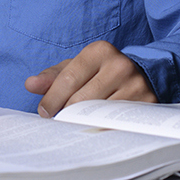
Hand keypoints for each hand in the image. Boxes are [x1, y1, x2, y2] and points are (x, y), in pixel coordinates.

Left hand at [25, 40, 156, 117]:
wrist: (144, 74)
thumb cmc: (102, 71)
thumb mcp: (76, 67)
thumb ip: (52, 76)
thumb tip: (31, 85)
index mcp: (99, 51)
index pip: (69, 78)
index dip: (52, 98)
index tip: (44, 112)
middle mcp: (120, 65)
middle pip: (82, 98)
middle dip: (65, 112)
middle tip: (58, 121)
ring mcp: (136, 85)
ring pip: (99, 113)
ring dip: (82, 122)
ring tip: (73, 125)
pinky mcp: (148, 104)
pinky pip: (117, 123)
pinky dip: (101, 128)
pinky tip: (92, 129)